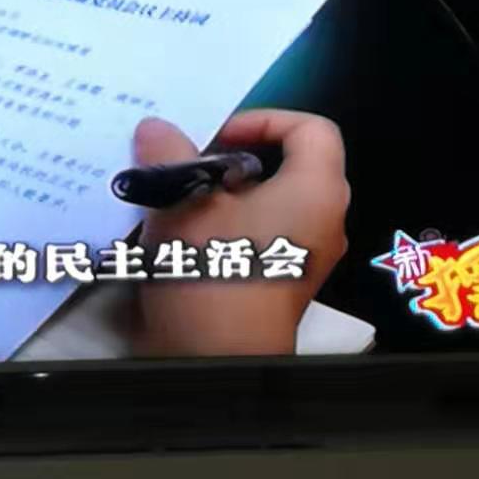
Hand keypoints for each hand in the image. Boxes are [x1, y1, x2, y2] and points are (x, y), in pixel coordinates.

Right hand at [129, 110, 349, 356]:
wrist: (217, 358)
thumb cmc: (216, 270)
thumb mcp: (184, 199)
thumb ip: (170, 154)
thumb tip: (156, 128)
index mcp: (317, 190)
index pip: (312, 129)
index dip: (265, 120)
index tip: (218, 137)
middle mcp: (323, 220)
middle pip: (286, 166)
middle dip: (233, 160)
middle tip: (190, 164)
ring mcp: (305, 256)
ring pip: (267, 204)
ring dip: (222, 196)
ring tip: (177, 197)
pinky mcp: (281, 283)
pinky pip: (258, 237)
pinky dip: (225, 227)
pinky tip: (180, 234)